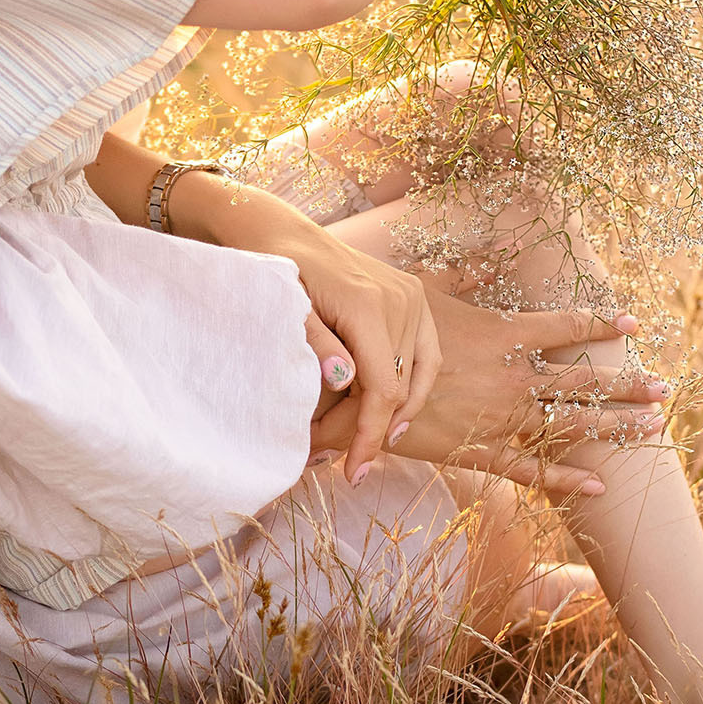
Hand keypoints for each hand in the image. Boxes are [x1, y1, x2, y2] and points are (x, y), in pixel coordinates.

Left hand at [155, 162, 440, 479]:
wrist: (281, 231)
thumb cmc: (275, 272)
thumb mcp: (284, 309)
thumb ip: (315, 344)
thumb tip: (345, 381)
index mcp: (367, 304)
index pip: (382, 389)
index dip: (370, 436)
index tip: (354, 472)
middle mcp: (400, 300)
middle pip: (399, 388)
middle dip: (373, 431)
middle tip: (343, 464)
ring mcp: (412, 296)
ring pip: (417, 376)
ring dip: (395, 414)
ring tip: (370, 448)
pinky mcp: (415, 296)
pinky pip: (427, 354)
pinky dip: (415, 386)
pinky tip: (398, 416)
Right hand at [310, 287, 667, 498]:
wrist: (359, 389)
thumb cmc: (391, 336)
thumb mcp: (427, 293)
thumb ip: (466, 272)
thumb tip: (493, 248)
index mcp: (504, 335)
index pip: (566, 326)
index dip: (601, 324)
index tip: (631, 325)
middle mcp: (514, 377)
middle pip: (585, 381)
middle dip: (628, 386)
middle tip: (663, 389)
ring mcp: (502, 418)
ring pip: (572, 425)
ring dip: (615, 427)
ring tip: (652, 428)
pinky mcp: (483, 452)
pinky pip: (533, 471)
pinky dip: (566, 481)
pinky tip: (598, 487)